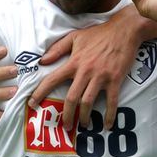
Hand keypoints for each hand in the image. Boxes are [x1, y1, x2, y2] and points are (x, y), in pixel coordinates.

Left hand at [28, 15, 139, 130]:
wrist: (124, 31)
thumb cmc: (98, 34)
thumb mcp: (75, 36)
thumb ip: (58, 48)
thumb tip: (42, 61)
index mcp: (74, 62)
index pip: (52, 79)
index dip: (40, 92)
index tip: (32, 103)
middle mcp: (85, 71)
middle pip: (71, 98)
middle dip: (66, 115)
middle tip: (65, 126)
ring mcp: (101, 77)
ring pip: (88, 102)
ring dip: (84, 117)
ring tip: (82, 125)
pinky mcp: (115, 80)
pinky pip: (112, 101)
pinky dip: (110, 115)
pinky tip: (107, 125)